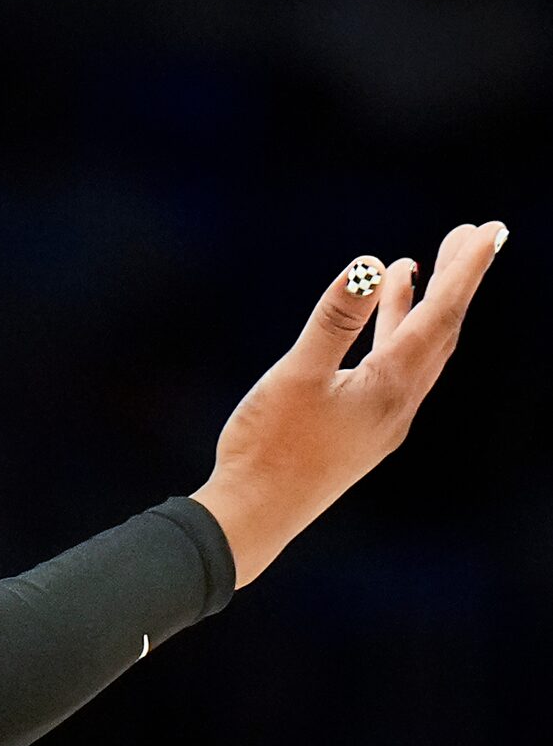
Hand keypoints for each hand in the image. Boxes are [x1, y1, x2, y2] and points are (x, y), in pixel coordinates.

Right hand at [192, 221, 506, 586]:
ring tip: (414, 267)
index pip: (440, 315)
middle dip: (455, 281)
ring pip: (417, 351)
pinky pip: (395, 370)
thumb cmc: (270, 446)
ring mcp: (383, 420)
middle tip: (471, 236)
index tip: (489, 231)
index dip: (466, 269)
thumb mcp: (297, 375)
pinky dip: (396, 336)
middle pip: (442, 331)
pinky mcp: (362, 431)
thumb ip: (334, 320)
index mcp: (390, 385)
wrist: (255, 514)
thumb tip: (369, 264)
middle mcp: (399, 403)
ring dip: (420, 307)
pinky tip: (376, 331)